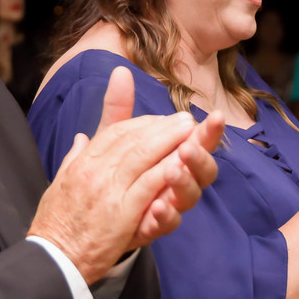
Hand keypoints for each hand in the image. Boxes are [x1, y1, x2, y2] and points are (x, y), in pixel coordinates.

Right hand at [29, 67, 218, 283]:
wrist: (54, 258)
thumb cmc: (56, 223)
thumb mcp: (61, 181)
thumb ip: (74, 157)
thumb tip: (81, 137)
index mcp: (84, 162)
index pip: (116, 132)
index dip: (142, 122)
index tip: (161, 119)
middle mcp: (96, 170)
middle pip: (133, 139)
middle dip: (161, 126)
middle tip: (184, 119)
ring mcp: (109, 190)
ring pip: (143, 156)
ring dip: (170, 141)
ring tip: (191, 132)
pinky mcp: (122, 212)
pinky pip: (148, 185)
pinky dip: (166, 171)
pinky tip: (183, 162)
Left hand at [89, 66, 223, 243]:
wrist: (82, 220)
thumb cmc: (107, 177)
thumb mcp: (110, 142)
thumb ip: (119, 110)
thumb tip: (121, 70)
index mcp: (173, 159)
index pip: (196, 142)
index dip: (208, 131)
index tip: (216, 115)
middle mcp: (175, 182)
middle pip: (202, 171)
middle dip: (200, 157)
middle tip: (189, 147)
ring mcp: (165, 206)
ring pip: (188, 197)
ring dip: (184, 183)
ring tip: (172, 171)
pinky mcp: (150, 228)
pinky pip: (165, 225)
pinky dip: (165, 216)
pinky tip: (159, 207)